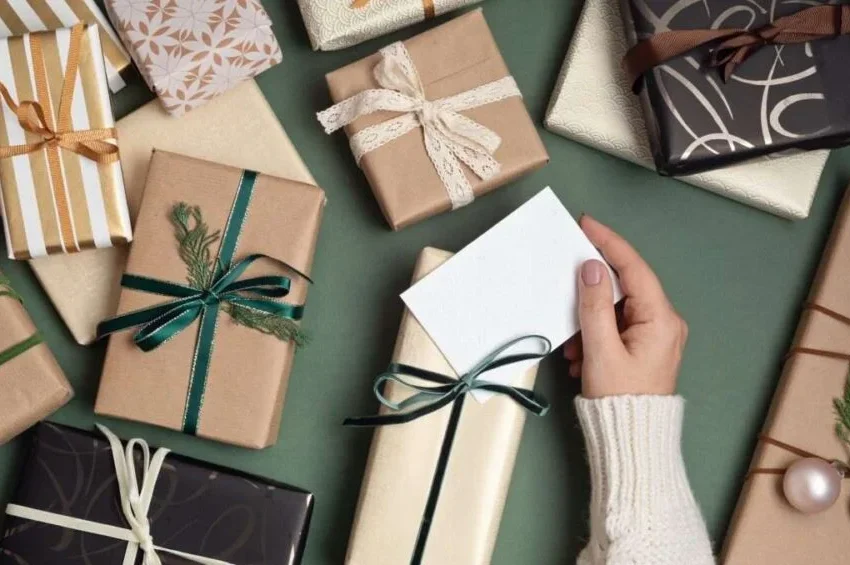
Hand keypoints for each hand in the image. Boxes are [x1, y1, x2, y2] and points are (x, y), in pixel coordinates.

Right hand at [564, 216, 687, 398]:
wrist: (632, 441)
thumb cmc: (620, 399)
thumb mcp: (601, 350)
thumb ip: (594, 305)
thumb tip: (591, 268)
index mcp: (661, 319)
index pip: (634, 268)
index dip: (609, 243)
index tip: (586, 224)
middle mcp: (665, 323)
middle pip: (625, 288)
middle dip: (591, 293)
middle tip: (565, 286)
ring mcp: (657, 336)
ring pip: (617, 310)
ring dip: (589, 322)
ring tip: (573, 347)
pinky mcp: (645, 349)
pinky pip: (617, 328)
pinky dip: (595, 336)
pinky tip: (580, 356)